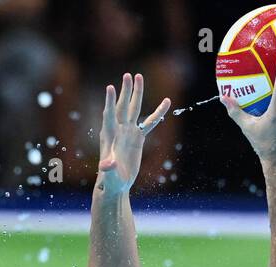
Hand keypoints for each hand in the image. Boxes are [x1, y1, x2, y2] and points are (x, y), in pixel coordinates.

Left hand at [97, 72, 170, 195]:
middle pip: (123, 107)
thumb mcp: (110, 175)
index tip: (111, 88)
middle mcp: (119, 130)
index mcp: (111, 136)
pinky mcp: (138, 137)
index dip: (110, 102)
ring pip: (134, 109)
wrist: (116, 183)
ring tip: (139, 76)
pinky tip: (167, 102)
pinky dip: (158, 113)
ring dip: (137, 94)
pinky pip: (150, 122)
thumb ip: (108, 168)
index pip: (110, 116)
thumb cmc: (111, 180)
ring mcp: (129, 132)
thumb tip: (107, 164)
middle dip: (126, 91)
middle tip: (128, 75)